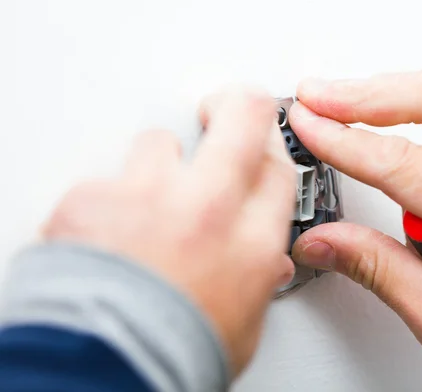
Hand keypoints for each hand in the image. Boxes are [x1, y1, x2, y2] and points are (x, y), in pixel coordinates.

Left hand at [41, 88, 296, 375]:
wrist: (101, 369)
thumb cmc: (174, 354)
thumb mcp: (243, 324)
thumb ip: (258, 283)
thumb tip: (266, 265)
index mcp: (251, 241)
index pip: (280, 166)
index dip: (273, 146)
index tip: (264, 139)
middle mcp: (208, 207)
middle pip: (242, 117)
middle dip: (239, 104)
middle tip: (225, 107)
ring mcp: (149, 196)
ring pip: (162, 141)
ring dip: (159, 163)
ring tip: (149, 198)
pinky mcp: (93, 198)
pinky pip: (104, 182)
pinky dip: (106, 203)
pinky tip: (107, 236)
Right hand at [289, 68, 421, 391]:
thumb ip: (374, 267)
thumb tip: (323, 241)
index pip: (400, 161)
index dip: (342, 140)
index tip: (307, 126)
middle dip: (365, 92)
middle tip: (318, 95)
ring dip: (390, 98)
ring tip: (343, 107)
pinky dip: (418, 116)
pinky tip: (389, 122)